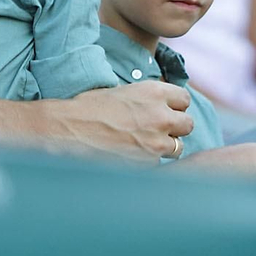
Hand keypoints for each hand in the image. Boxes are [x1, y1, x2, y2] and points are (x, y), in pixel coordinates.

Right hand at [42, 81, 193, 162]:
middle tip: (157, 131)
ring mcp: (156, 142)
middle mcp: (161, 116)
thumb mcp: (123, 91)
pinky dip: (148, 162)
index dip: (174, 106)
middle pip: (187, 124)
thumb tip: (162, 106)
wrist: (68, 131)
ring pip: (178, 147)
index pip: (184, 99)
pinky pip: (158, 163)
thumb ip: (148, 99)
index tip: (165, 111)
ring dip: (165, 147)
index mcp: (154, 92)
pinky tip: (130, 156)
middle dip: (175, 128)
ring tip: (144, 145)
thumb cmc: (89, 109)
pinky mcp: (148, 164)